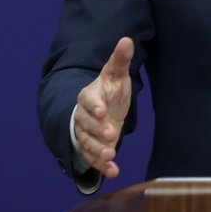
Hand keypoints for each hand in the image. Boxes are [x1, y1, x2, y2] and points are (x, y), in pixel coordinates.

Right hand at [74, 37, 133, 178]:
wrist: (101, 109)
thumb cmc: (109, 91)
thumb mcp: (115, 75)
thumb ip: (120, 60)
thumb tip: (127, 39)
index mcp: (89, 97)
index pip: (88, 101)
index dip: (94, 106)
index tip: (102, 111)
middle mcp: (84, 117)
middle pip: (86, 125)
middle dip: (98, 131)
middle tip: (111, 136)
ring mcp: (86, 134)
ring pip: (88, 144)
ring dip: (98, 151)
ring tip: (111, 155)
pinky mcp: (91, 148)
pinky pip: (93, 158)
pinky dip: (102, 166)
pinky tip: (113, 172)